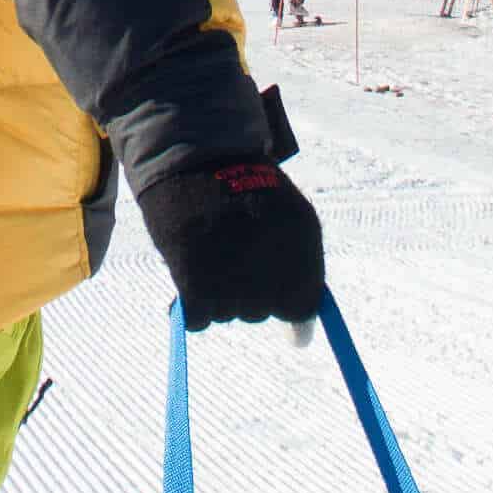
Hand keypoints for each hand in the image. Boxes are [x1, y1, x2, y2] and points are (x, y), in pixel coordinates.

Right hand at [135, 159, 324, 330]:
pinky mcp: (195, 287)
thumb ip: (303, 271)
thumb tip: (301, 335)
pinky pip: (198, 319)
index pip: (302, 306)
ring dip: (218, 292)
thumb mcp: (292, 219)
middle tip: (233, 252)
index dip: (295, 317)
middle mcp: (271, 271)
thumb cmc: (246, 188)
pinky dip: (192, 304)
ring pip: (227, 313)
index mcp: (301, 251)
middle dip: (248, 289)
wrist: (196, 158)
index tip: (294, 335)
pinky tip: (190, 270)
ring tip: (210, 249)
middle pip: (259, 310)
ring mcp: (233, 281)